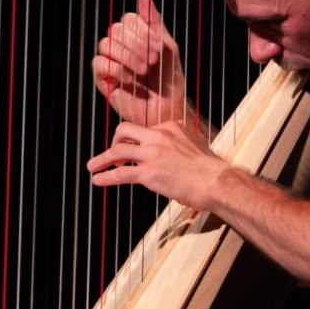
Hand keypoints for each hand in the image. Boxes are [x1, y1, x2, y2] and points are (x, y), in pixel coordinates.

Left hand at [86, 121, 225, 210]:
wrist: (217, 181)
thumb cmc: (210, 168)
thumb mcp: (195, 143)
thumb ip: (181, 138)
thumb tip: (178, 132)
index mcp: (170, 126)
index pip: (144, 129)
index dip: (136, 140)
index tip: (131, 150)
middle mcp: (158, 136)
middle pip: (125, 130)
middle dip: (114, 141)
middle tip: (110, 154)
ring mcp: (152, 154)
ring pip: (118, 151)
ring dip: (101, 159)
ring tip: (92, 167)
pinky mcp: (149, 173)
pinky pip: (121, 173)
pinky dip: (106, 176)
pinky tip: (98, 180)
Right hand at [92, 0, 186, 125]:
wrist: (168, 112)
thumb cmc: (170, 82)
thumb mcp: (168, 49)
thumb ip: (155, 23)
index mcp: (136, 36)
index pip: (129, 19)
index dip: (142, 30)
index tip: (158, 49)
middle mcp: (121, 46)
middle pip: (116, 29)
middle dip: (137, 44)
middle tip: (152, 62)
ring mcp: (111, 62)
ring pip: (106, 44)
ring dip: (128, 56)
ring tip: (143, 71)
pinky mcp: (103, 79)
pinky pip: (100, 64)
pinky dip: (117, 69)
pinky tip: (132, 80)